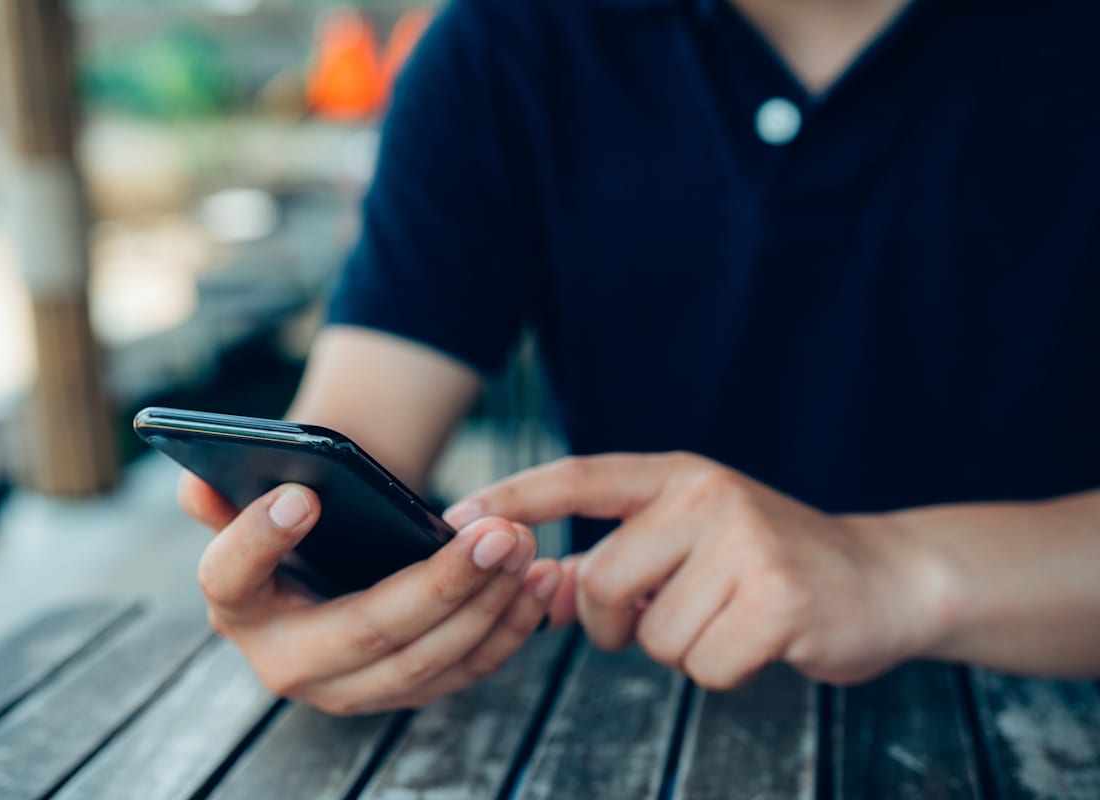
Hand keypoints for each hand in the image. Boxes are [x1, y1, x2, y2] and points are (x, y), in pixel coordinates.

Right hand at [177, 472, 562, 714]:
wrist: (327, 577)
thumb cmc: (293, 535)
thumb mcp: (253, 511)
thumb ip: (226, 500)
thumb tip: (195, 486)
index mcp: (238, 607)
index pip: (232, 578)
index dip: (259, 540)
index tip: (301, 494)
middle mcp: (289, 663)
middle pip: (367, 630)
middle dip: (439, 584)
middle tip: (494, 534)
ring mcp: (353, 687)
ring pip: (431, 660)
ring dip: (490, 605)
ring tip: (526, 548)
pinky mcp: (407, 691)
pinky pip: (468, 669)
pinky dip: (512, 627)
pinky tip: (543, 581)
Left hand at [445, 454, 949, 687]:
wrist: (884, 580)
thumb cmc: (768, 566)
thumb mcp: (689, 543)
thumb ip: (614, 560)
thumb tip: (538, 588)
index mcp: (679, 475)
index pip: (578, 477)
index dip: (512, 499)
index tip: (453, 520)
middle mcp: (707, 497)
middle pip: (600, 582)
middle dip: (613, 622)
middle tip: (656, 617)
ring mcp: (747, 544)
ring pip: (651, 635)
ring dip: (680, 647)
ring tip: (730, 617)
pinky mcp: (781, 600)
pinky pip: (704, 665)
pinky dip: (723, 670)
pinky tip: (760, 640)